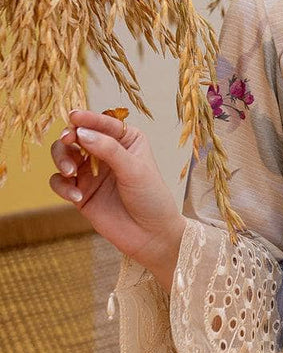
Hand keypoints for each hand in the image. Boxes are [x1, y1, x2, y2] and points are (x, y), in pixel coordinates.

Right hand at [49, 108, 185, 271]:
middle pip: (77, 136)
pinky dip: (63, 187)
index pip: (103, 123)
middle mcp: (106, 153)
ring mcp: (91, 173)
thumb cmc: (151, 198)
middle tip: (67, 142)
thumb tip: (82, 133)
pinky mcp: (81, 193)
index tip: (74, 117)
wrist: (151, 236)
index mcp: (126, 140)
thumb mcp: (135, 170)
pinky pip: (60, 183)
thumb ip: (109, 150)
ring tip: (71, 173)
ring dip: (62, 159)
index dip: (87, 118)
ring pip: (64, 156)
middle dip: (68, 138)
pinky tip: (77, 197)